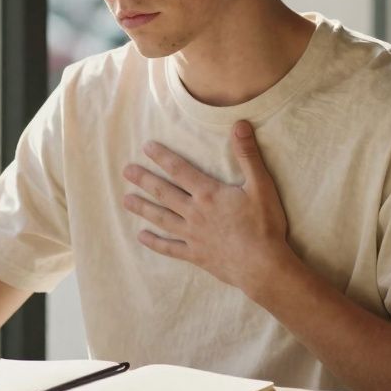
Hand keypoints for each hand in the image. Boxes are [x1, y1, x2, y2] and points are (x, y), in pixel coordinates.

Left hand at [121, 120, 294, 292]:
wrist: (263, 266)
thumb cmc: (264, 225)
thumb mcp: (261, 185)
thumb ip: (248, 154)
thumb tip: (239, 124)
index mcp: (209, 194)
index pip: (180, 170)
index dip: (162, 157)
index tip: (146, 148)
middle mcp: (195, 213)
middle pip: (164, 193)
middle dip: (144, 180)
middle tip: (126, 171)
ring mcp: (192, 235)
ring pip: (162, 218)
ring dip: (143, 208)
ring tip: (126, 200)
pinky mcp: (195, 255)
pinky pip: (170, 248)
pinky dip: (155, 243)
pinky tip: (141, 237)